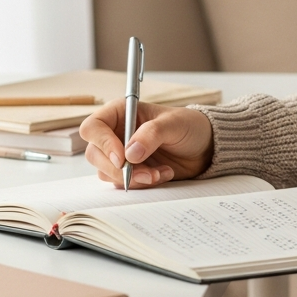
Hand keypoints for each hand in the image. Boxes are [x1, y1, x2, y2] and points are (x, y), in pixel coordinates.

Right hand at [80, 99, 213, 187]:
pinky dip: (142, 183)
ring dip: (133, 178)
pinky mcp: (129, 171)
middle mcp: (115, 133)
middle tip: (146, 172)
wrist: (204, 146)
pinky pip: (122, 183)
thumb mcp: (175, 124)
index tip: (121, 157)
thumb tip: (129, 153)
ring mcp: (120, 154)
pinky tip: (163, 174)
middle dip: (119, 168)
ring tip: (160, 173)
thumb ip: (152, 134)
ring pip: (107, 172)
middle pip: (95, 154)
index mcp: (121, 113)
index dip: (102, 143)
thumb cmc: (189, 126)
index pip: (93, 127)